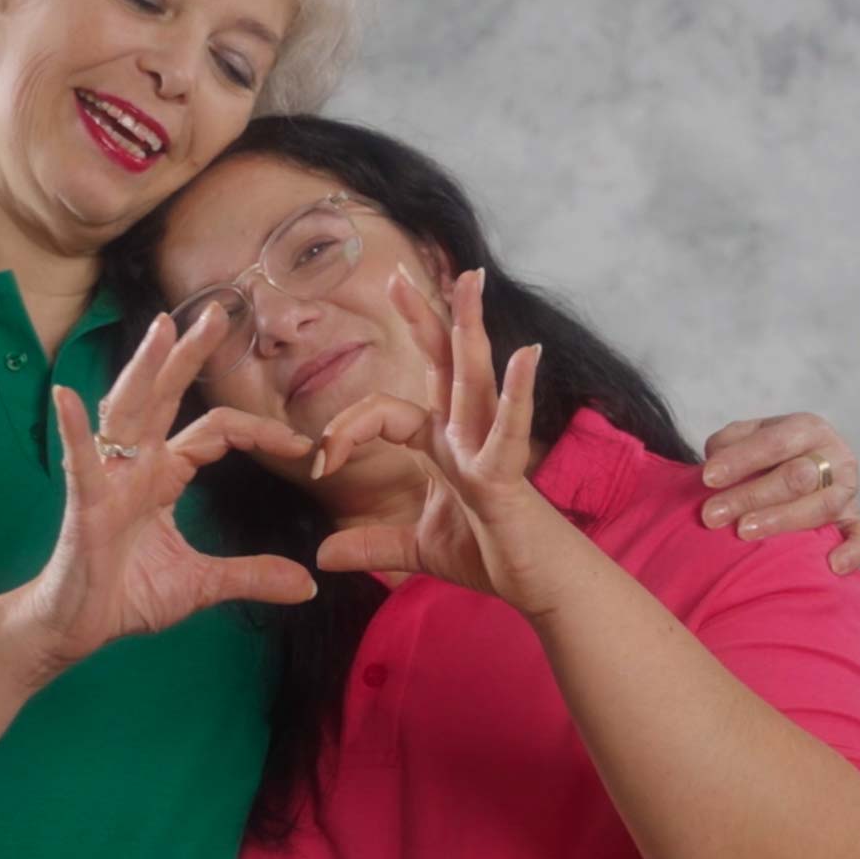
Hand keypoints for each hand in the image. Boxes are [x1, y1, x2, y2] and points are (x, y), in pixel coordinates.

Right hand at [16, 308, 318, 671]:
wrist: (76, 628)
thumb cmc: (127, 595)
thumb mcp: (202, 584)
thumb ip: (251, 576)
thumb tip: (307, 585)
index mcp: (164, 474)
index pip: (217, 431)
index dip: (259, 431)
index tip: (303, 444)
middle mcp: (136, 464)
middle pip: (167, 396)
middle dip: (190, 353)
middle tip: (219, 312)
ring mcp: (108, 479)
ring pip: (129, 411)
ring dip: (144, 368)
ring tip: (160, 328)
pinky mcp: (84, 505)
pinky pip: (80, 463)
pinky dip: (74, 430)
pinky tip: (67, 396)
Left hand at [312, 268, 586, 617]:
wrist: (539, 586)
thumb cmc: (492, 555)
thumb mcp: (418, 547)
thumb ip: (373, 543)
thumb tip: (323, 555)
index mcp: (444, 443)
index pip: (386, 413)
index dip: (347, 431)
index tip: (319, 461)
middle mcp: (465, 434)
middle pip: (442, 363)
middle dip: (422, 317)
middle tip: (399, 272)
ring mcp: (487, 448)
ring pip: (473, 377)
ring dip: (469, 326)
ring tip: (470, 278)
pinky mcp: (505, 475)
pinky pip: (507, 430)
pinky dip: (517, 392)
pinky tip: (525, 354)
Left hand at [698, 413, 859, 573]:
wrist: (796, 470)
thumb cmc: (764, 456)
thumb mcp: (745, 437)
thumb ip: (728, 443)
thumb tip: (716, 467)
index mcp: (807, 428)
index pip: (773, 443)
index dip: (740, 460)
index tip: (707, 478)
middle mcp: (834, 456)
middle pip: (795, 477)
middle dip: (750, 496)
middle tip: (711, 514)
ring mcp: (847, 490)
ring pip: (820, 507)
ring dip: (780, 520)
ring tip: (743, 532)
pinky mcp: (855, 520)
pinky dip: (853, 551)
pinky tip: (832, 565)